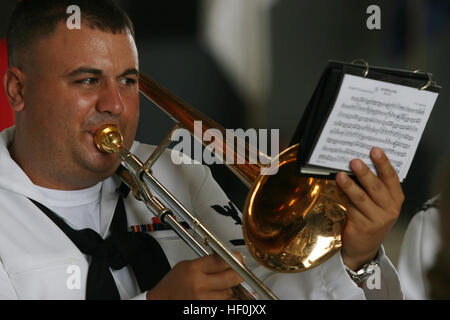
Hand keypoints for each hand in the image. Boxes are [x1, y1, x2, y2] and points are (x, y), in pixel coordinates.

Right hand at [146, 253, 243, 299]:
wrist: (160, 302)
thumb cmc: (172, 286)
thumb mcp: (186, 266)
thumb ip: (206, 262)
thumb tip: (228, 259)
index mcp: (193, 270)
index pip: (221, 260)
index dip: (235, 258)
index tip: (239, 258)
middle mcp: (199, 286)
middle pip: (232, 277)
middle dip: (239, 273)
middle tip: (240, 271)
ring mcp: (204, 301)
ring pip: (230, 293)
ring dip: (230, 289)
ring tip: (220, 286)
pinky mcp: (207, 310)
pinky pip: (226, 304)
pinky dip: (226, 299)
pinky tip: (219, 295)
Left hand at [335, 147, 403, 270]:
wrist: (364, 245)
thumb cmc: (370, 217)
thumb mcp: (377, 202)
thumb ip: (372, 185)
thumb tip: (355, 163)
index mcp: (395, 198)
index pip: (391, 178)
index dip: (383, 163)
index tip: (375, 150)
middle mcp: (390, 209)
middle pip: (376, 187)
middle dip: (365, 173)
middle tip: (354, 161)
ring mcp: (377, 219)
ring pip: (361, 198)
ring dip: (350, 185)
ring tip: (340, 175)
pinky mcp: (363, 226)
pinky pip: (350, 207)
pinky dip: (342, 196)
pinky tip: (337, 187)